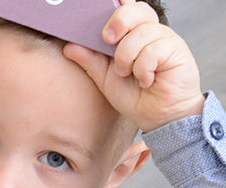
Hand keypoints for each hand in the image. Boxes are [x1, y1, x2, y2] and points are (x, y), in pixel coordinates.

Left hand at [63, 0, 203, 132]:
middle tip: (108, 39)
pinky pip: (152, 50)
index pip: (125, 7)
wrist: (156, 116)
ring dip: (127, 58)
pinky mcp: (176, 48)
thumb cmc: (134, 95)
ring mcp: (164, 38)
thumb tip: (69, 46)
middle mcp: (149, 31)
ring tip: (128, 74)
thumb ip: (90, 61)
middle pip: (135, 9)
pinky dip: (142, 69)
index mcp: (131, 33)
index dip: (115, 5)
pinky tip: (145, 80)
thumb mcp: (105, 78)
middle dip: (118, 21)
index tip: (102, 12)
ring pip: (141, 33)